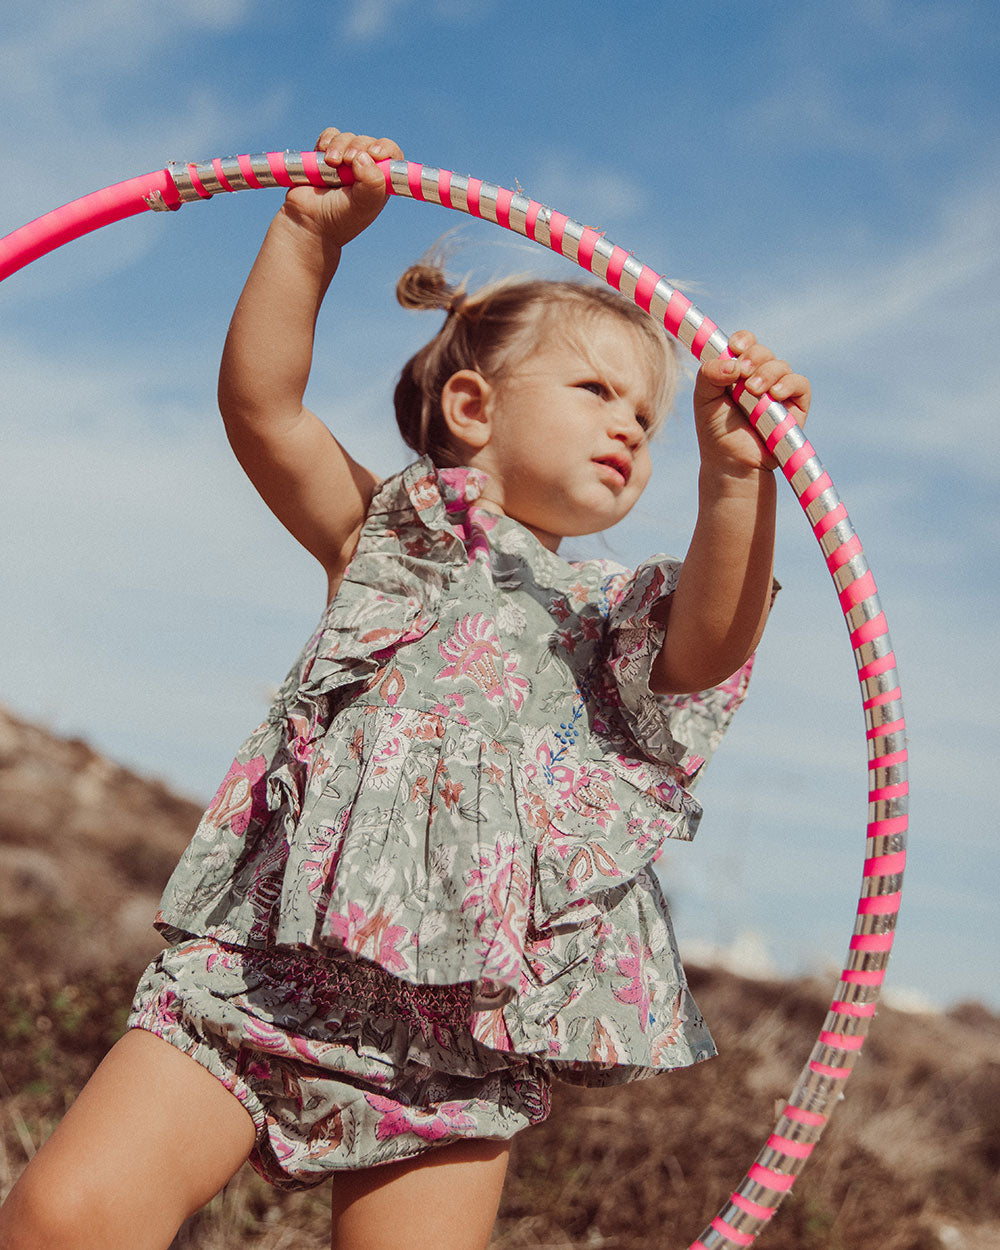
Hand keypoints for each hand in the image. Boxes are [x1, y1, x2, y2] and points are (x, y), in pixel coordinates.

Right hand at [283, 127, 403, 247]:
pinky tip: (322, 153)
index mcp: (379, 181)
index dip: (386, 148)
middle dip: (358, 147)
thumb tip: (364, 155)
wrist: (308, 223)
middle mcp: (364, 169)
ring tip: (331, 163)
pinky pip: (330, 136)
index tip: (375, 153)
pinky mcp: (324, 155)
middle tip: (347, 161)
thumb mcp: (363, 206)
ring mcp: (344, 161)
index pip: (392, 155)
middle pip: (367, 142)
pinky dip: (327, 140)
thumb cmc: (339, 220)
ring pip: (348, 138)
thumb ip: (371, 183)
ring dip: (339, 145)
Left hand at [693, 331, 810, 473]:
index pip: (745, 343)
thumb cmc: (716, 431)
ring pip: (780, 365)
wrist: (731, 462)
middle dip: (753, 357)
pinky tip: (775, 395)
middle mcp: (760, 377)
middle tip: (742, 373)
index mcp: (737, 371)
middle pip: (762, 351)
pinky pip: (800, 384)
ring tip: (753, 391)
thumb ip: (709, 373)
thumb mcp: (704, 399)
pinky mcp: (796, 405)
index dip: (743, 340)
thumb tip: (733, 362)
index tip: (734, 348)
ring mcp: (779, 390)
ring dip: (767, 373)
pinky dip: (788, 384)